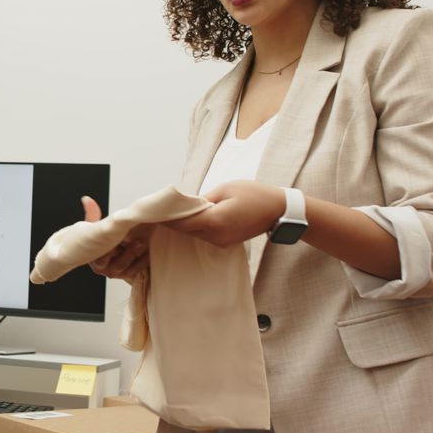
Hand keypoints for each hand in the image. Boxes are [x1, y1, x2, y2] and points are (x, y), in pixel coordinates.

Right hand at [83, 196, 152, 282]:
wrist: (109, 250)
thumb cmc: (102, 238)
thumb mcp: (95, 226)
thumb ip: (92, 215)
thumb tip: (86, 199)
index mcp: (93, 258)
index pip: (100, 258)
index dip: (110, 250)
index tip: (118, 239)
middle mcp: (102, 269)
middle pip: (114, 265)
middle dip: (127, 253)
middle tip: (137, 240)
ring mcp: (114, 273)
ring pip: (124, 269)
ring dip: (134, 256)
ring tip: (143, 243)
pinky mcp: (125, 275)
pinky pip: (134, 273)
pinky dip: (142, 263)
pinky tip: (148, 253)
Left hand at [163, 180, 284, 246]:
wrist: (278, 211)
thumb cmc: (254, 194)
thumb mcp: (225, 188)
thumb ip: (203, 199)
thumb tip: (187, 205)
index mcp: (215, 221)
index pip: (182, 222)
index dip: (167, 218)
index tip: (153, 213)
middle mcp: (216, 235)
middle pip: (186, 230)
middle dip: (173, 221)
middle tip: (158, 211)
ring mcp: (221, 242)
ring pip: (194, 234)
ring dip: (184, 225)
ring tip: (171, 214)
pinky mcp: (226, 243)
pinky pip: (204, 236)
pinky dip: (196, 228)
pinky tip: (190, 219)